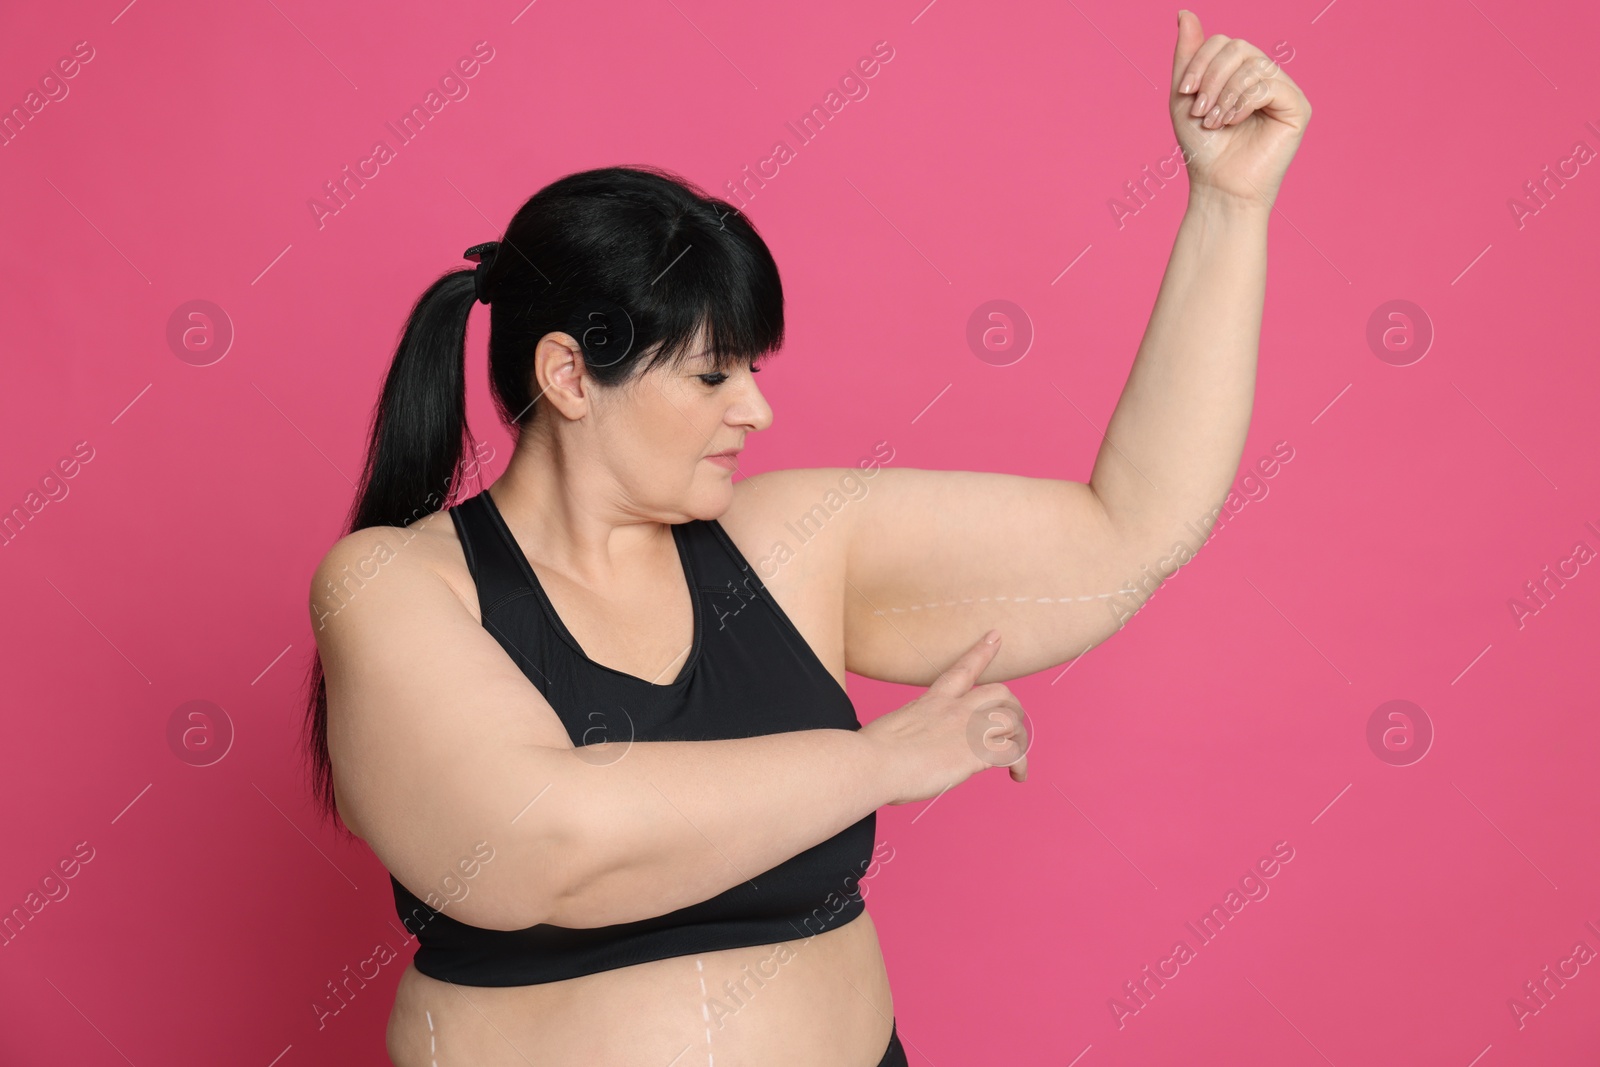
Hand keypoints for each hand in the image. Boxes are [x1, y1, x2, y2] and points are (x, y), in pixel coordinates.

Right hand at [861, 630, 1029, 805]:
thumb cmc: (870, 751)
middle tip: (1010, 725)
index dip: (982, 651)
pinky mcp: (976, 753)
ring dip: (1018, 738)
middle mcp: (955, 709)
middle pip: (1000, 692)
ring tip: (1013, 756)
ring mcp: (967, 729)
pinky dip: (1020, 764)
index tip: (996, 636)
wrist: (873, 762)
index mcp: (932, 701)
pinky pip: (1013, 753)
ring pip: (1012, 721)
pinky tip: (1017, 776)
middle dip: (1012, 706)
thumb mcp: (891, 728)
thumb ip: (907, 731)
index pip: (963, 669)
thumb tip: (903, 745)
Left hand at [1171, 10, 1311, 209]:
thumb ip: (1187, 55)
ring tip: (1214, 122)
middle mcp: (1266, 76)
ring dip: (1224, 95)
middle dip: (1211, 77)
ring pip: (1253, 65)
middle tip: (1200, 110)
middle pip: (1238, 47)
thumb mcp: (1185, 97)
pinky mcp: (1297, 107)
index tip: (1185, 93)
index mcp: (1241, 72)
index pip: (1223, 42)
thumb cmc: (1202, 147)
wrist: (1217, 186)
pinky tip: (1233, 123)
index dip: (1200, 62)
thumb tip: (1184, 13)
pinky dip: (1243, 103)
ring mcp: (1284, 90)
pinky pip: (1269, 85)